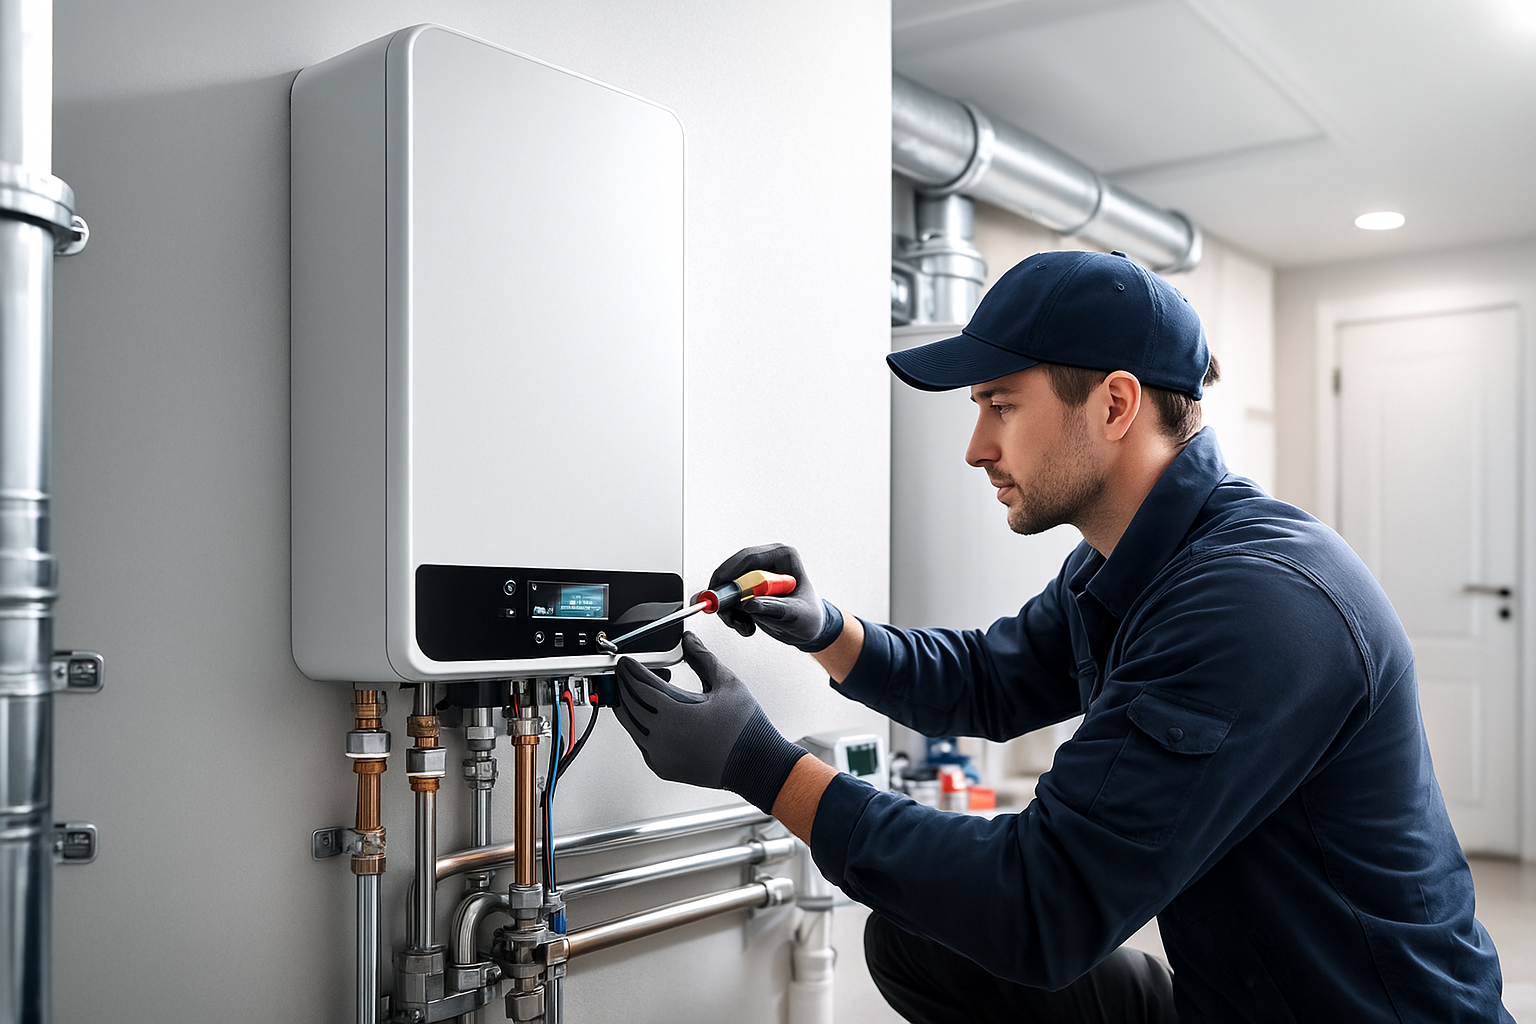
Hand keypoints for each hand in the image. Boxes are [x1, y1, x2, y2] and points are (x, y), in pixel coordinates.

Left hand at [615, 632, 806, 812]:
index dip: (630, 670)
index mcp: (675, 714)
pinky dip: (637, 726)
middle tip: (623, 672)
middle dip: (623, 685)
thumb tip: (689, 640)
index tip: (626, 661)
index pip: (640, 686)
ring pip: (630, 725)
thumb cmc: (746, 729)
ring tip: (630, 691)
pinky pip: (640, 742)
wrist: (756, 765)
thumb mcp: (727, 683)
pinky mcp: (662, 768)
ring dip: (627, 706)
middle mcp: (662, 737)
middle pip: (629, 704)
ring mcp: (660, 755)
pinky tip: (645, 715)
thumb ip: (702, 657)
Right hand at [709, 543, 842, 651]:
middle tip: (726, 615)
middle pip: (733, 569)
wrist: (808, 628)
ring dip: (728, 608)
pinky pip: (728, 597)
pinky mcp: (748, 587)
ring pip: (727, 585)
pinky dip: (731, 613)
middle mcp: (767, 560)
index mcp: (783, 556)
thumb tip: (749, 604)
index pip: (749, 558)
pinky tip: (746, 626)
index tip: (718, 591)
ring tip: (745, 627)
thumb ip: (774, 608)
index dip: (729, 573)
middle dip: (725, 594)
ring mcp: (756, 573)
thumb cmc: (809, 617)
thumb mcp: (796, 614)